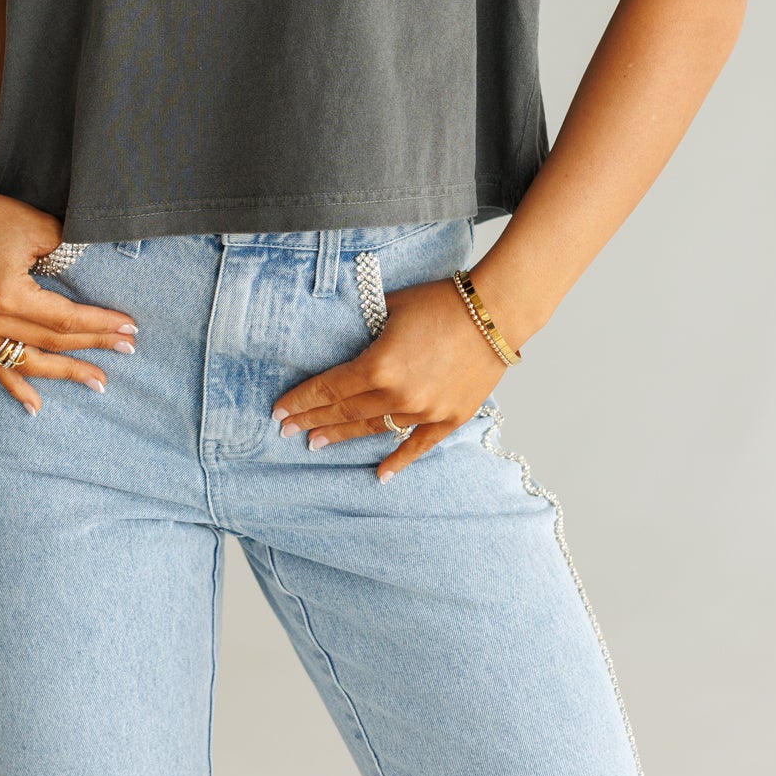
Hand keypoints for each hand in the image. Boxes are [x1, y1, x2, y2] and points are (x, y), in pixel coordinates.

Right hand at [0, 173, 138, 412]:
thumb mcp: (38, 228)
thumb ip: (69, 254)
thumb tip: (99, 276)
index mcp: (7, 295)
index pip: (66, 319)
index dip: (100, 325)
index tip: (129, 328)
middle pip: (52, 342)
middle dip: (93, 346)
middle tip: (128, 349)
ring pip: (28, 362)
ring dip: (64, 373)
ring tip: (97, 383)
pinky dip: (16, 387)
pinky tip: (36, 406)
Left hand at [270, 275, 506, 479]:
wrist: (496, 312)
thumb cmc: (442, 300)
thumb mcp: (391, 304)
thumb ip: (364, 325)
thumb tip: (344, 332)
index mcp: (378, 366)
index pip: (329, 389)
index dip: (302, 400)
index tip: (280, 411)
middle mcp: (397, 395)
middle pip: (344, 412)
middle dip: (312, 421)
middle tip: (286, 431)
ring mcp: (424, 411)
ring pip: (373, 429)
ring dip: (342, 437)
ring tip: (316, 443)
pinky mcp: (449, 418)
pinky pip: (417, 446)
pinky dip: (398, 461)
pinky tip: (379, 475)